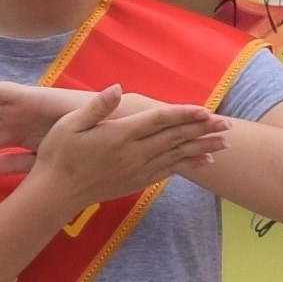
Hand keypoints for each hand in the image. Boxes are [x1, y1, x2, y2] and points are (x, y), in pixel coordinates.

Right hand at [11, 82, 221, 221]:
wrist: (55, 194)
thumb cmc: (58, 154)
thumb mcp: (70, 124)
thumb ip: (97, 106)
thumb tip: (117, 87)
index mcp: (120, 135)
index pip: (159, 121)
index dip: (183, 114)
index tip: (205, 110)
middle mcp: (134, 154)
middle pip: (175, 138)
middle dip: (202, 130)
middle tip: (227, 124)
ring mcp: (137, 170)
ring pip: (177, 156)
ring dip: (202, 148)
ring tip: (225, 143)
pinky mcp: (136, 182)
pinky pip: (168, 171)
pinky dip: (187, 165)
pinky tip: (202, 161)